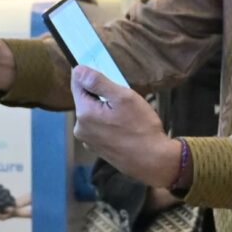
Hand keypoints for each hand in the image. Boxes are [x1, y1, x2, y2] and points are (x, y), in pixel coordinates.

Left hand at [68, 67, 180, 188]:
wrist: (154, 161)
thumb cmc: (141, 128)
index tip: (104, 70)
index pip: (77, 83)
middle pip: (85, 99)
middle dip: (101, 93)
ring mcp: (88, 140)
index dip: (89, 73)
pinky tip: (125, 125)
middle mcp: (80, 128)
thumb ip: (98, 82)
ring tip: (127, 113)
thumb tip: (78, 70)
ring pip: (93, 113)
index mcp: (84, 113)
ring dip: (105, 108)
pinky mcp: (98, 148)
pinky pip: (99, 127)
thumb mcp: (123, 97)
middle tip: (123, 95)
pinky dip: (108, 121)